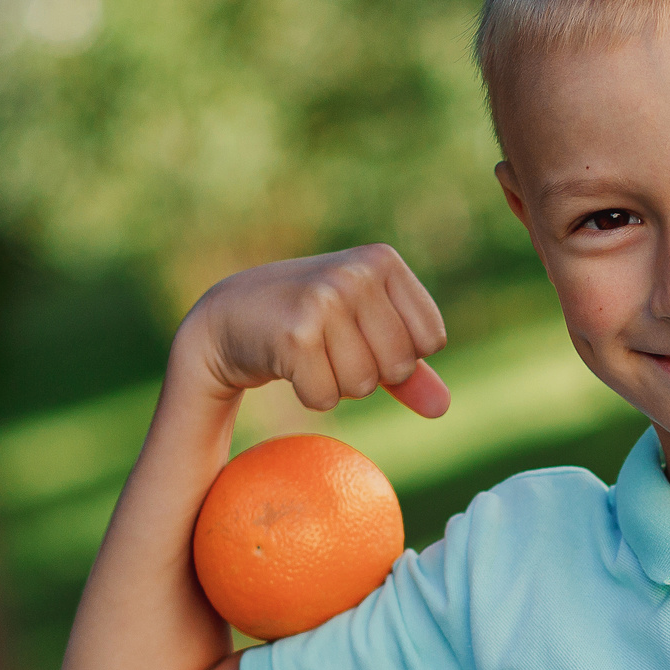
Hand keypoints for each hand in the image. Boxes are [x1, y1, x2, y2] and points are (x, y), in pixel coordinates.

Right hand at [177, 244, 451, 416]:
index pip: (431, 339)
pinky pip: (326, 397)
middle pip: (400, 366)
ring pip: (363, 385)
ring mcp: (325, 300)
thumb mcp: (364, 330)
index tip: (362, 334)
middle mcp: (357, 272)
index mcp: (383, 260)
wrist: (228, 318)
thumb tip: (442, 409)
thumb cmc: (307, 321)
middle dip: (368, 374)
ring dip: (337, 384)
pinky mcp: (296, 334)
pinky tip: (290, 364)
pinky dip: (310, 394)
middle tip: (330, 347)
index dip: (400, 354)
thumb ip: (409, 366)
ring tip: (310, 353)